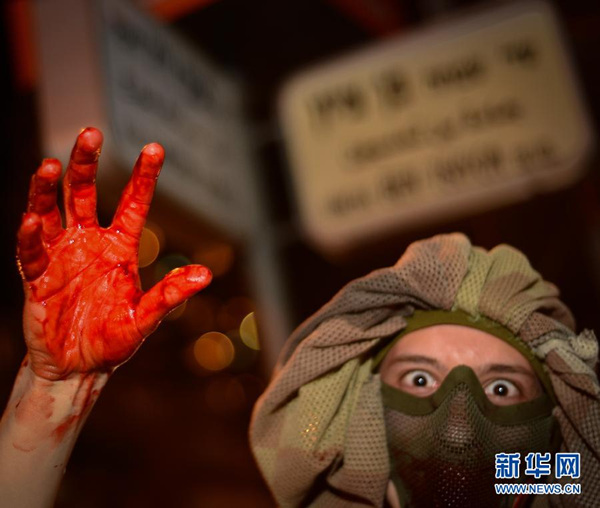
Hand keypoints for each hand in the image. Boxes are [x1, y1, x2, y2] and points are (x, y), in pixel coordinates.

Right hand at [16, 128, 211, 380]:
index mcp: (119, 247)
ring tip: (48, 163)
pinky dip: (29, 236)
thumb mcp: (145, 319)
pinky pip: (31, 251)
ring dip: (47, 188)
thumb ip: (169, 295)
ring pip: (51, 211)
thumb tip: (205, 275)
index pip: (132, 203)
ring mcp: (61, 256)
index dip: (143, 176)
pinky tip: (31, 220)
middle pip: (84, 193)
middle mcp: (89, 242)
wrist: (79, 368)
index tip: (155, 148)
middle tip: (91, 132)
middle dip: (86, 163)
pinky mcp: (37, 276)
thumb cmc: (114, 340)